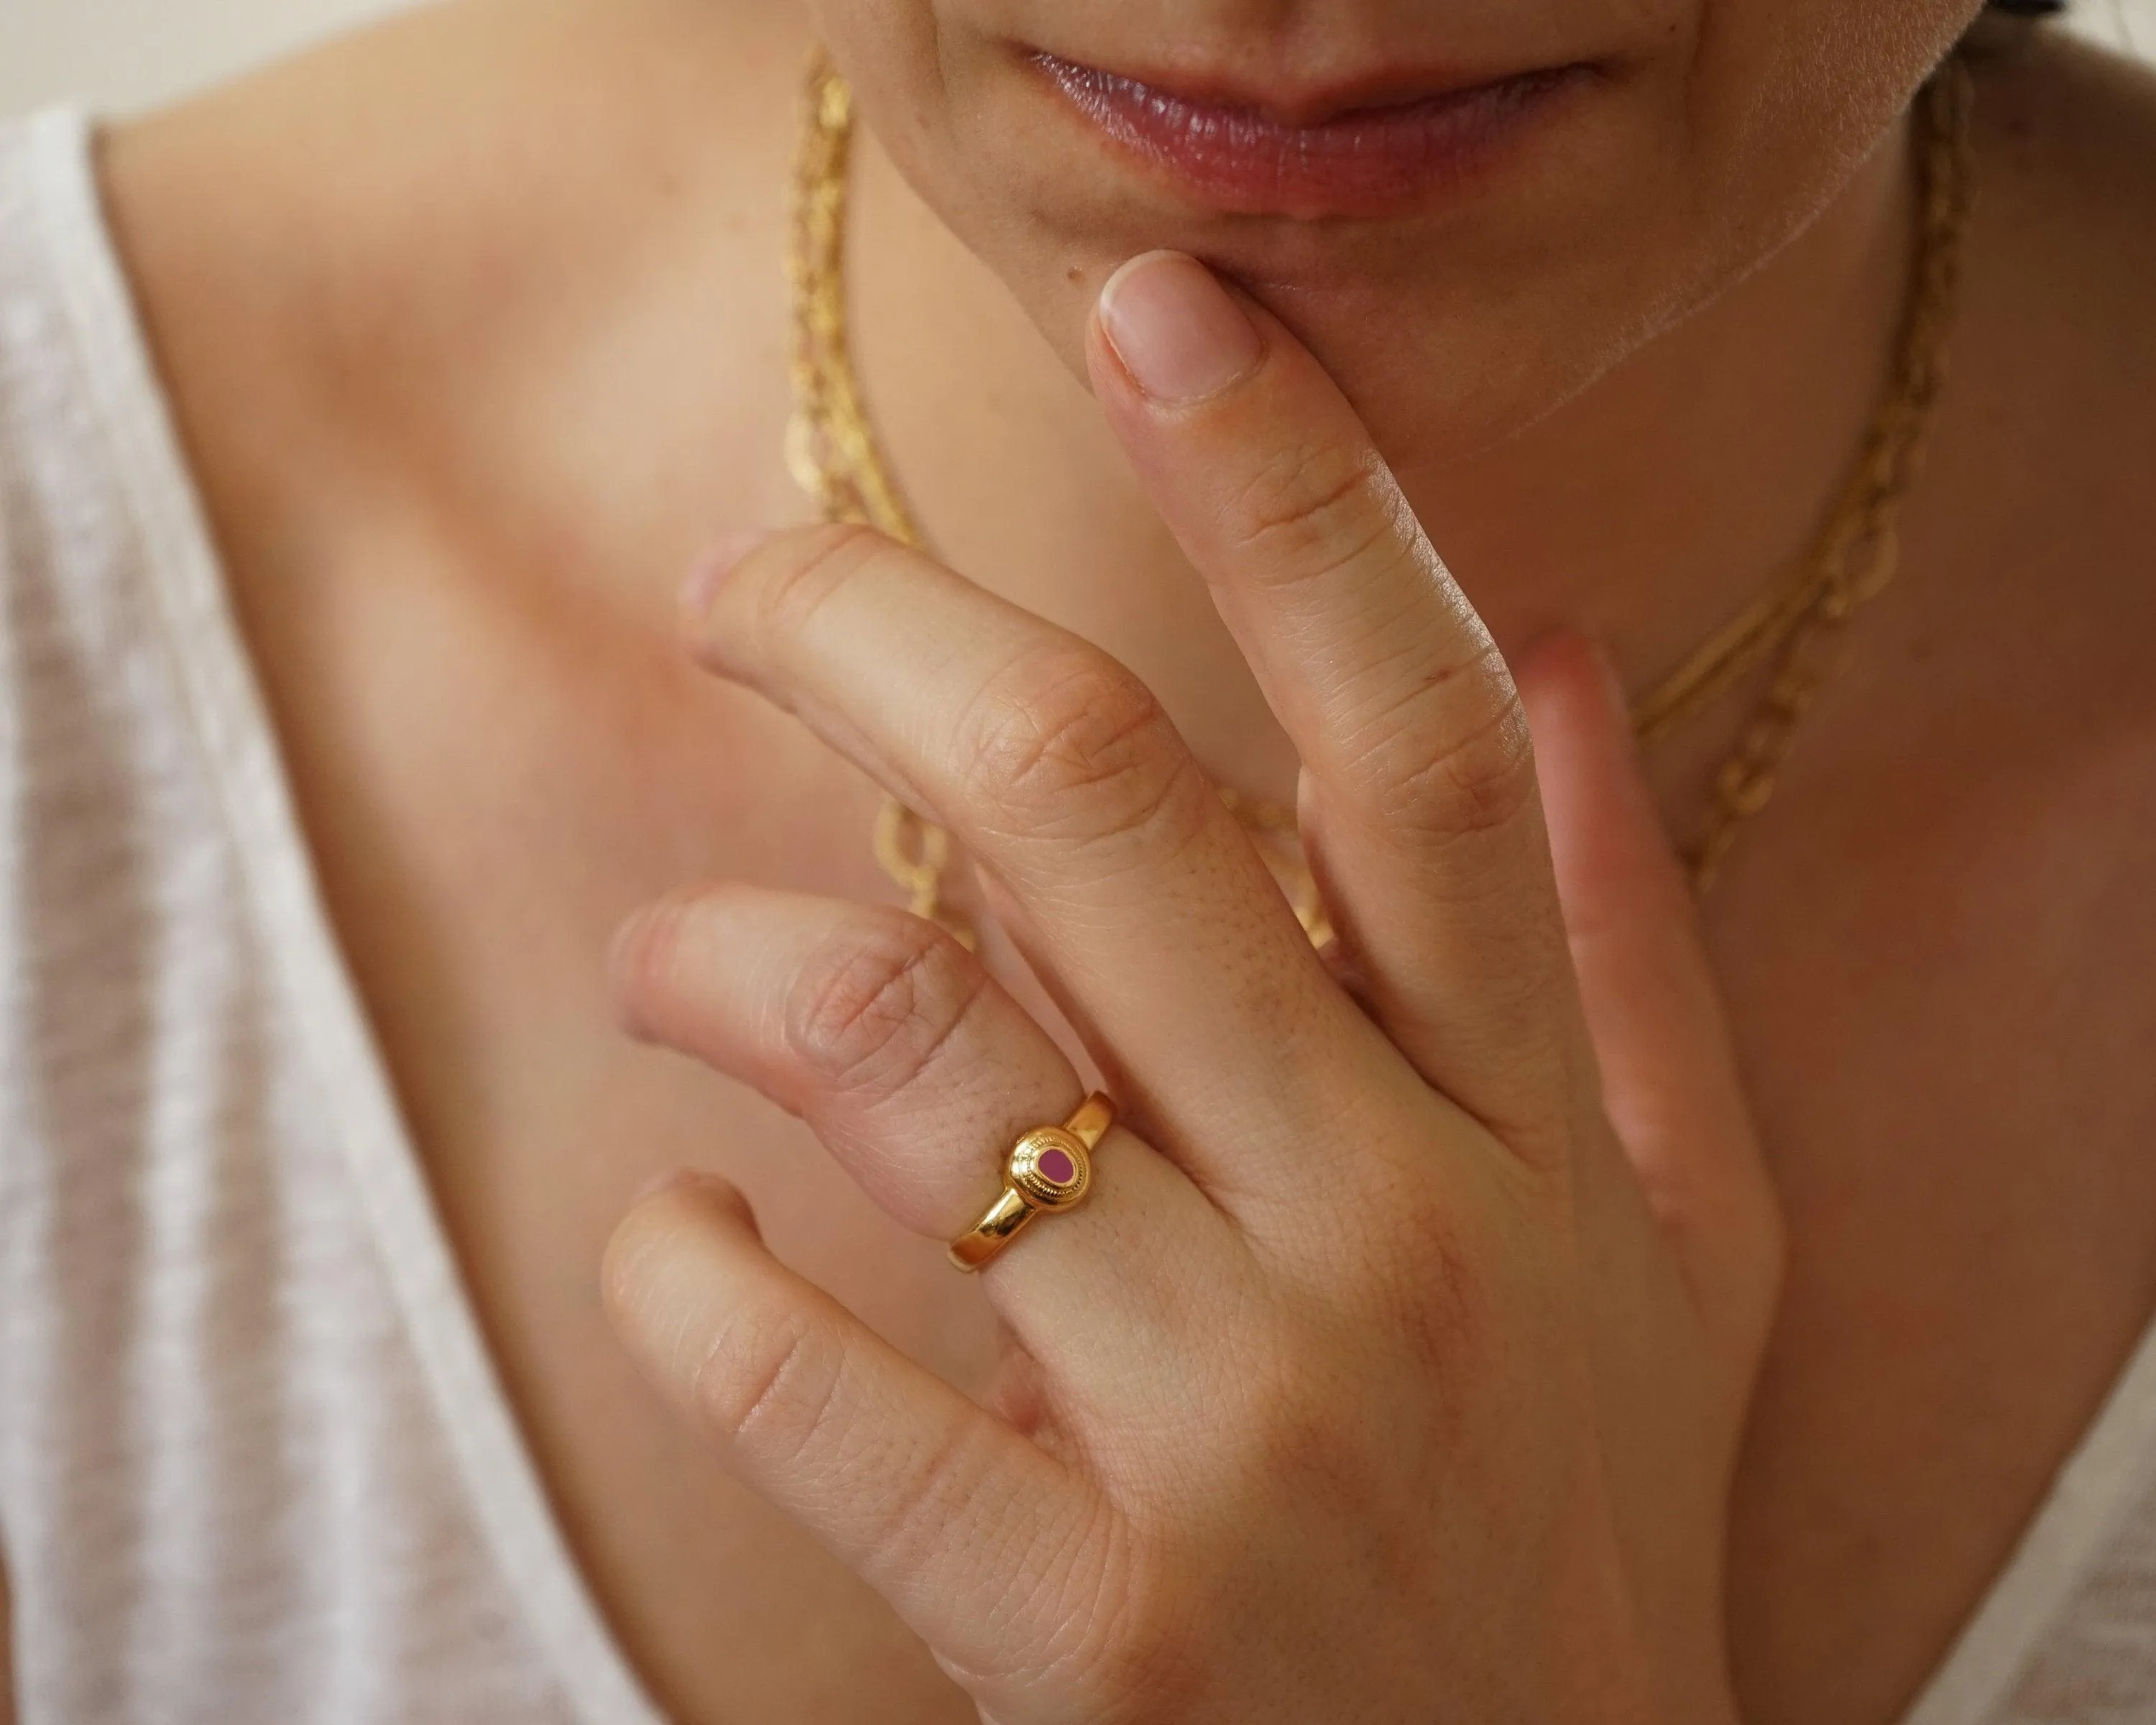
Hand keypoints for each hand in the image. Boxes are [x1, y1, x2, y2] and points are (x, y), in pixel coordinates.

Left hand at [601, 251, 1782, 1723]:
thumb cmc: (1591, 1516)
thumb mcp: (1694, 1236)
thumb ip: (1631, 944)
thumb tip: (1566, 657)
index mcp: (1535, 1124)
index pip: (1412, 737)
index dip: (1293, 492)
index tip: (1164, 312)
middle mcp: (1394, 1235)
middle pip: (1102, 811)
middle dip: (873, 629)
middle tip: (740, 580)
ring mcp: (1236, 1430)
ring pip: (904, 1055)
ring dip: (728, 954)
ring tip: (674, 953)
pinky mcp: (1084, 1626)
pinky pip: (796, 1375)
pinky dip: (678, 1271)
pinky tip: (674, 1234)